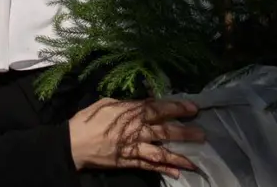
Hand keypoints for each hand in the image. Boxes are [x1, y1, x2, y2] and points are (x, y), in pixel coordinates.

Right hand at [68, 97, 204, 176]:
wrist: (73, 143)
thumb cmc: (88, 119)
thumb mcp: (107, 103)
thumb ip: (127, 104)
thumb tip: (141, 103)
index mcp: (132, 112)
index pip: (159, 108)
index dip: (177, 108)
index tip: (193, 108)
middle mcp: (137, 130)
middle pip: (166, 131)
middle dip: (185, 132)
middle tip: (202, 135)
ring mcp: (134, 148)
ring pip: (161, 152)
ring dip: (179, 156)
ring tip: (195, 160)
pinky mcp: (129, 162)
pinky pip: (149, 166)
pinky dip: (163, 170)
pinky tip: (176, 173)